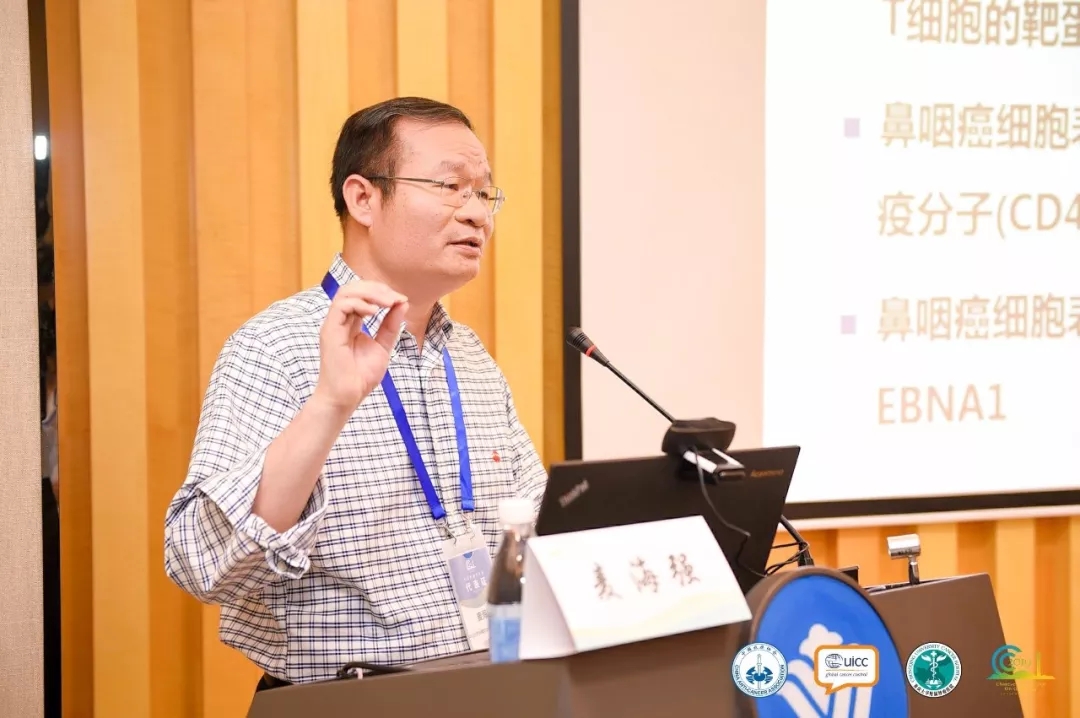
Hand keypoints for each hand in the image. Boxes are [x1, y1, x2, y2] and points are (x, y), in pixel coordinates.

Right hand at [313, 279, 408, 413]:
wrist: (348, 397)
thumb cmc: (361, 377)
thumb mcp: (383, 346)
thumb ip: (390, 325)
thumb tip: (402, 302)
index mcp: (351, 323)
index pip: (363, 296)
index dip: (382, 293)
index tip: (401, 300)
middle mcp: (340, 321)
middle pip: (353, 288)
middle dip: (377, 288)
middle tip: (395, 298)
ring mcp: (333, 324)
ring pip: (346, 292)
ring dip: (370, 293)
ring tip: (388, 302)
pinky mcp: (329, 331)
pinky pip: (341, 306)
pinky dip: (360, 303)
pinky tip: (375, 312)